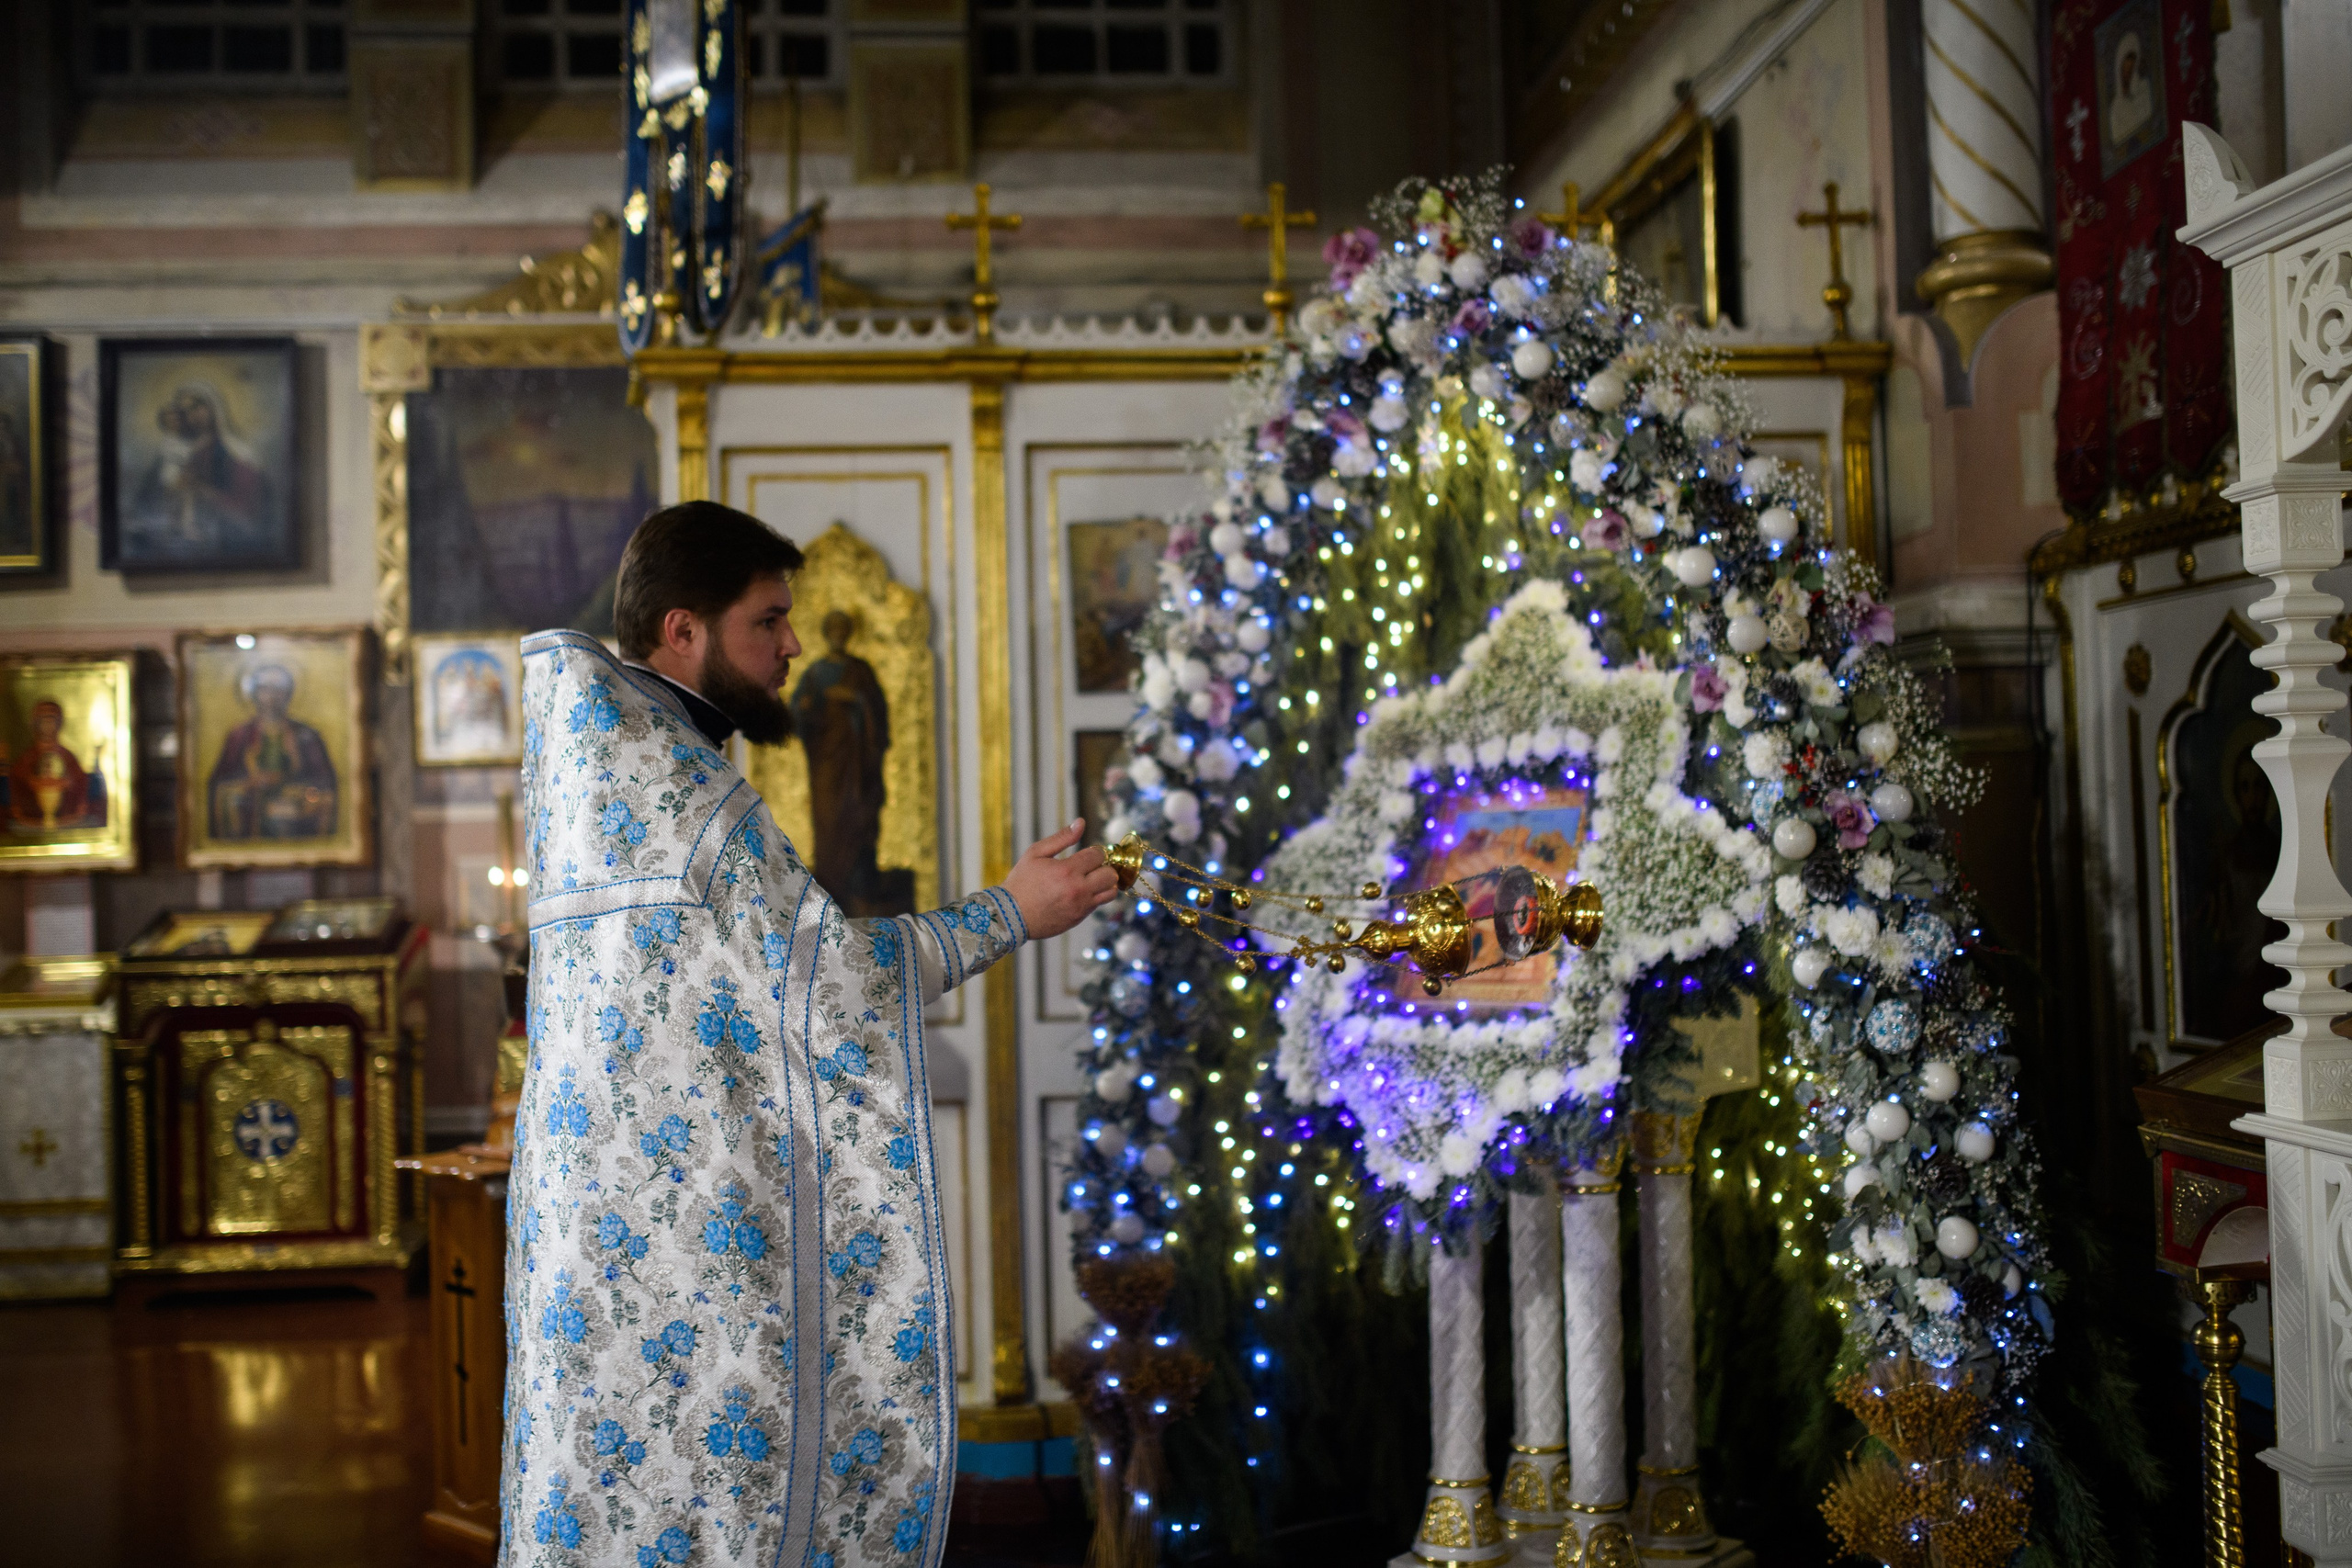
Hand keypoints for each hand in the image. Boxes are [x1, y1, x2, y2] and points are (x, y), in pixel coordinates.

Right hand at [1002, 819, 1120, 940]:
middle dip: (1103, 866)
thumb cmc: (1022, 882)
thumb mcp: (1036, 853)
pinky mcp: (1079, 918)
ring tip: (1091, 880)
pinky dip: (1095, 896)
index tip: (1087, 854)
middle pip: (1110, 874)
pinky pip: (1098, 904)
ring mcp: (1080, 906)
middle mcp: (1078, 889)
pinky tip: (1080, 892)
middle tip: (1091, 867)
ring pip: (1110, 892)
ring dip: (1104, 883)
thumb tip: (1080, 823)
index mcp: (1067, 870)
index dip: (1095, 852)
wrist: (1011, 915)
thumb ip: (1061, 838)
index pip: (1098, 855)